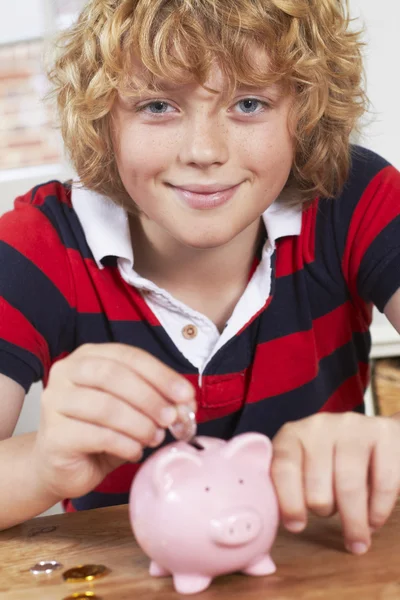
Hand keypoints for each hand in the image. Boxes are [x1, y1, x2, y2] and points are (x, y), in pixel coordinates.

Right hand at [32, 343, 195, 499]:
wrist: (62, 466)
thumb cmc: (100, 431)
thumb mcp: (133, 409)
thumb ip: (157, 400)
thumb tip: (186, 403)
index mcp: (89, 356)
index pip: (128, 356)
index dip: (160, 374)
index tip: (185, 394)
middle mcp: (67, 373)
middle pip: (113, 375)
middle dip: (150, 397)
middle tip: (171, 418)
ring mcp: (55, 402)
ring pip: (106, 406)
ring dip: (139, 424)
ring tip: (154, 437)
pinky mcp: (55, 435)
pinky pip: (98, 436)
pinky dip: (125, 444)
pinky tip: (135, 451)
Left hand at [271, 412, 399, 553]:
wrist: (374, 435)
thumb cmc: (331, 460)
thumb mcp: (303, 465)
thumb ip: (288, 485)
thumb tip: (282, 521)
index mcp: (292, 434)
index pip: (283, 468)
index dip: (288, 501)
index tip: (296, 526)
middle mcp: (320, 425)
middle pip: (317, 487)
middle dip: (323, 511)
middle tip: (328, 515)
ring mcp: (353, 427)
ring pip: (349, 487)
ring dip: (353, 521)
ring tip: (356, 539)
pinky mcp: (383, 434)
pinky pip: (382, 484)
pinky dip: (377, 512)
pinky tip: (373, 522)